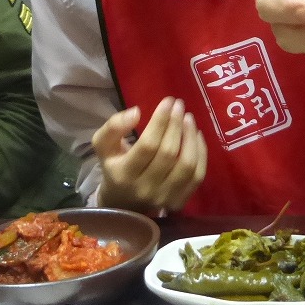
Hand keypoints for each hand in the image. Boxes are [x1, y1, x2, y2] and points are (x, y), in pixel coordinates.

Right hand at [93, 97, 207, 212]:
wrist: (123, 203)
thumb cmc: (114, 166)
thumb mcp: (103, 145)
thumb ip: (114, 126)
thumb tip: (136, 112)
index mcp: (124, 174)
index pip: (148, 144)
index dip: (160, 121)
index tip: (167, 101)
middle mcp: (145, 188)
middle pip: (168, 153)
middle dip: (176, 125)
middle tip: (179, 105)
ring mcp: (164, 198)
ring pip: (186, 165)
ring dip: (191, 137)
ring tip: (189, 118)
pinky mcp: (179, 202)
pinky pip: (197, 176)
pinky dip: (200, 153)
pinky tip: (197, 136)